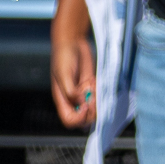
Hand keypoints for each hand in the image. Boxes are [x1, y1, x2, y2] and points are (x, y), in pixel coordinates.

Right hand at [50, 13, 95, 128]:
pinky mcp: (92, 87)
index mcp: (62, 99)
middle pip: (83, 119)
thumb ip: (70, 91)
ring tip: (96, 90)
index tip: (86, 105)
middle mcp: (73, 100)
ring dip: (98, 105)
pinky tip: (99, 86)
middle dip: (91, 113)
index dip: (79, 118)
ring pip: (93, 111)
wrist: (72, 43)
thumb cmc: (63, 57)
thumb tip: (81, 103)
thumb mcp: (64, 74)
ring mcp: (83, 94)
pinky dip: (102, 97)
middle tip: (94, 98)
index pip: (69, 120)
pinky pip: (99, 99)